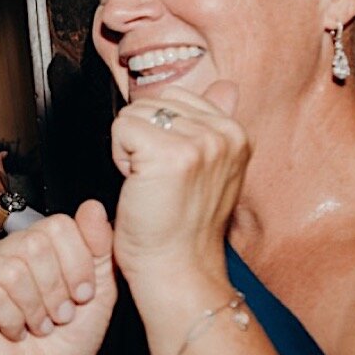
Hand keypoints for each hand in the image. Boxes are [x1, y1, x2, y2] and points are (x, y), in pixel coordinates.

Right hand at [0, 201, 116, 354]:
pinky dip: (11, 320)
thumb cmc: (68, 341)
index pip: (57, 225)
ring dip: (35, 309)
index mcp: (33, 246)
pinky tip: (13, 331)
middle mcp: (1, 254)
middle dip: (56, 288)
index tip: (80, 293)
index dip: (76, 264)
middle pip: (34, 245)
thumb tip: (92, 208)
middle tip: (57, 314)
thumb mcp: (99, 290)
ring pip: (13, 270)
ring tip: (37, 325)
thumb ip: (99, 247)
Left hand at [110, 82, 247, 283]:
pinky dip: (118, 157)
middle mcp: (224, 133)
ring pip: (134, 113)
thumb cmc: (182, 227)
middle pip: (151, 102)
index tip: (169, 169)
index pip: (175, 96)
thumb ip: (212, 122)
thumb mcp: (209, 168)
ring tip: (149, 182)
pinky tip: (137, 184)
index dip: (159, 131)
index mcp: (235, 132)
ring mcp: (200, 142)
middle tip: (157, 179)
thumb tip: (225, 86)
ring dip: (129, 148)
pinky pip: (121, 129)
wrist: (177, 268)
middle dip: (142, 138)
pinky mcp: (170, 154)